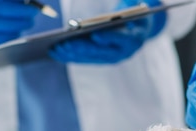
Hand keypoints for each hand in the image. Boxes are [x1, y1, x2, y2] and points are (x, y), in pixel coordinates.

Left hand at [49, 0, 165, 63]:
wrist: (139, 27)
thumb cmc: (133, 11)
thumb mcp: (134, 3)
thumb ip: (130, 3)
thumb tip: (131, 1)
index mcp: (135, 37)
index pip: (122, 37)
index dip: (109, 37)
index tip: (95, 35)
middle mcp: (124, 51)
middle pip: (101, 51)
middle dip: (82, 48)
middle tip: (65, 45)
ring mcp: (113, 58)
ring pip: (91, 57)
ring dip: (73, 55)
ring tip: (56, 49)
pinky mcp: (103, 60)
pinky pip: (86, 59)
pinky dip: (72, 57)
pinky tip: (57, 53)